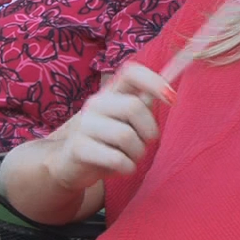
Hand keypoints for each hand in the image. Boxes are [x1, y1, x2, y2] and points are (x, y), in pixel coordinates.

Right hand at [43, 63, 171, 192]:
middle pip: (134, 107)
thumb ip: (142, 106)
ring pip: (127, 136)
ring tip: (130, 158)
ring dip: (137, 153)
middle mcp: (95, 104)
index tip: (172, 98)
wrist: (68, 166)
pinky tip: (121, 167)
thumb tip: (167, 92)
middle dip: (149, 131)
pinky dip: (127, 167)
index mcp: (109, 94)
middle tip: (144, 143)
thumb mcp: (123, 122)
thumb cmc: (104, 143)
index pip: (131, 72)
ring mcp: (84, 125)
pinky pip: (116, 158)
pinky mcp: (78, 148)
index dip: (153, 81)